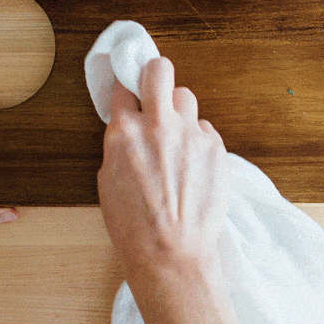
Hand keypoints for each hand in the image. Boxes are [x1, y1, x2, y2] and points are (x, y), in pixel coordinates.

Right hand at [97, 57, 235, 323]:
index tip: (131, 93)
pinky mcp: (215, 147)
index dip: (127, 90)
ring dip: (179, 110)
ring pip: (186, 96)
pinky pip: (205, 128)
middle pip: (159, 70)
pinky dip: (198, 139)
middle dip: (155, 74)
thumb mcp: (108, 180)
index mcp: (124, 133)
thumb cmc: (135, 226)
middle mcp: (157, 125)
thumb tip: (127, 129)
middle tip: (155, 87)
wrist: (172, 253)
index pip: (124, 87)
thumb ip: (119, 145)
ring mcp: (190, 134)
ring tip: (177, 134)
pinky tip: (192, 162)